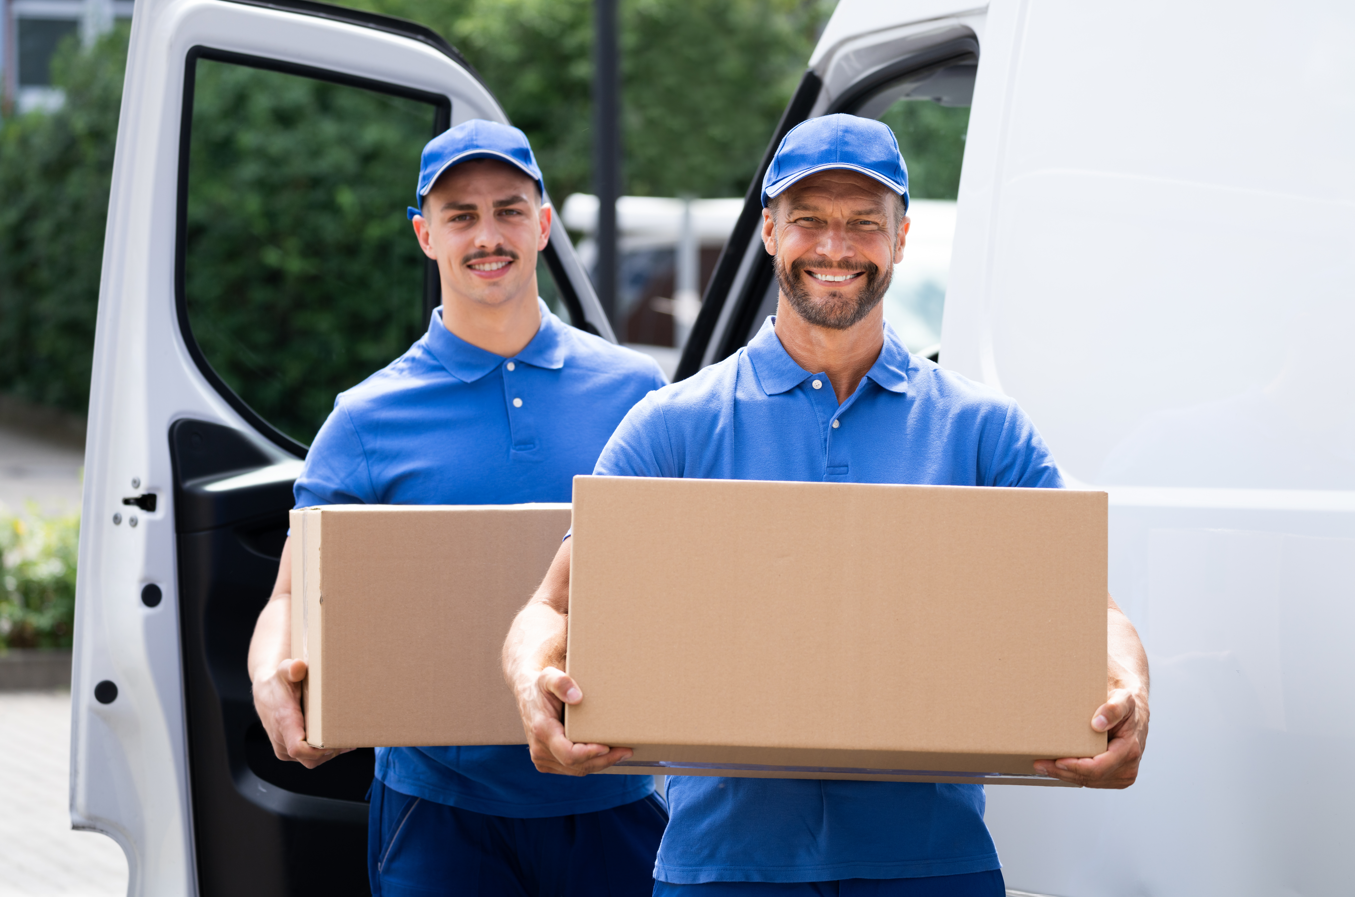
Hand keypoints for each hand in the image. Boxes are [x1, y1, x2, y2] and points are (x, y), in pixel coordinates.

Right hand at [252, 658, 349, 768]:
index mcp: (283, 723)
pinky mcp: (287, 750)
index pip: (298, 749)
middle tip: (349, 740)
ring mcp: (284, 748)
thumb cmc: (278, 681)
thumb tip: (298, 666)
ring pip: (310, 761)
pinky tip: (336, 741)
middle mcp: (281, 739)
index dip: (318, 751)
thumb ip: (291, 668)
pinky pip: (306, 759)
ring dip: (328, 754)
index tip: (335, 742)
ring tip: (346, 740)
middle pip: (309, 759)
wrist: (265, 691)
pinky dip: (322, 753)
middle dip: (330, 753)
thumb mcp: (284, 670)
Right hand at [516, 666, 631, 775]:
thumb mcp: (549, 676)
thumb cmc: (541, 684)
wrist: (526, 693)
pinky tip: (604, 754)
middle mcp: (539, 749)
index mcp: (542, 730)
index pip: (569, 754)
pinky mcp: (545, 761)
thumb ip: (561, 683)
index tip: (609, 747)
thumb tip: (577, 697)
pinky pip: (570, 769)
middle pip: (577, 766)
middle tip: (627, 751)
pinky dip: (589, 763)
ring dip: (599, 764)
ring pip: (575, 770)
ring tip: (621, 753)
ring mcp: (541, 758)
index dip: (591, 754)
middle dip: (603, 761)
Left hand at [1034, 686, 1148, 787]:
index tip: (1056, 761)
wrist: (1134, 710)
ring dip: (1066, 775)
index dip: (1075, 767)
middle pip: (1090, 778)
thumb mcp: (1123, 699)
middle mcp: (1128, 767)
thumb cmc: (1127, 704)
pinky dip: (1073, 774)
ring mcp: (1121, 774)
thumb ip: (1113, 709)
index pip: (1098, 767)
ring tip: (1044, 766)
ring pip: (1089, 781)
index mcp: (1130, 750)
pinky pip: (1091, 779)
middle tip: (1039, 764)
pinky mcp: (1114, 776)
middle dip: (1063, 772)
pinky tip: (1058, 767)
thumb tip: (1097, 724)